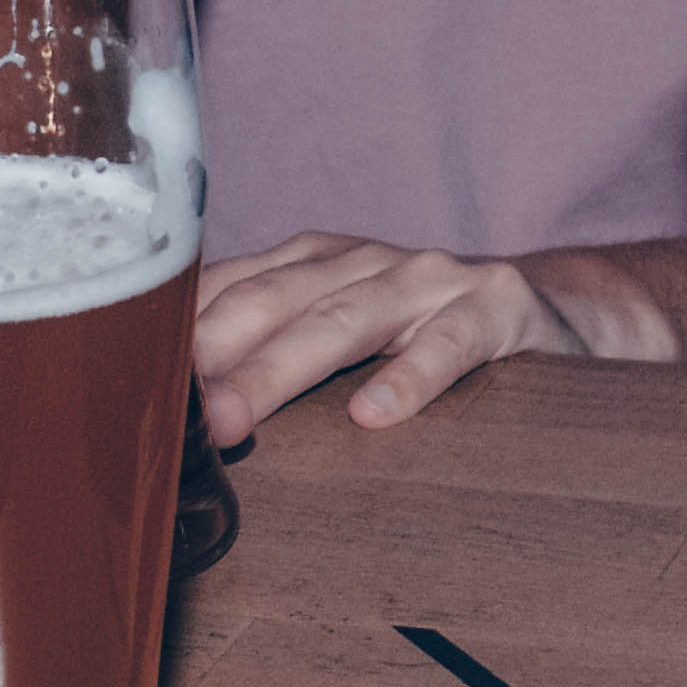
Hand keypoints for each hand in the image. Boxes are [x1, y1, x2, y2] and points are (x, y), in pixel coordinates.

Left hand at [196, 234, 680, 440]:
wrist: (562, 313)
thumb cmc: (425, 337)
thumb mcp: (344, 336)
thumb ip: (268, 359)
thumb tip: (169, 426)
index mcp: (313, 265)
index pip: (227, 290)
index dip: (174, 335)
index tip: (124, 386)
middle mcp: (363, 260)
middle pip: (272, 304)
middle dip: (212, 355)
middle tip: (168, 414)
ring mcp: (430, 277)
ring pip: (345, 320)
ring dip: (282, 367)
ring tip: (236, 417)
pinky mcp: (496, 306)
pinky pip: (448, 342)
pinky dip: (411, 375)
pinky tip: (378, 413)